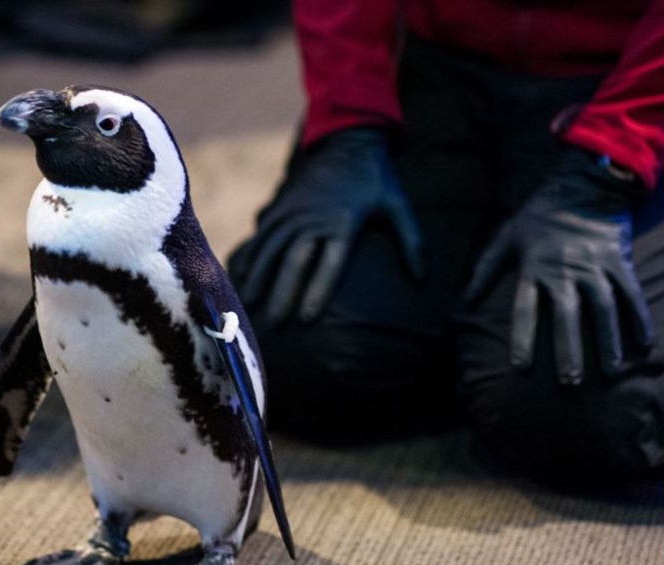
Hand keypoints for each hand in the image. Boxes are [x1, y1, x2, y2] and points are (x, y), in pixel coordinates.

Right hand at [229, 128, 423, 323]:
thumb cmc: (377, 180)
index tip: (306, 319)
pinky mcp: (282, 206)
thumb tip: (422, 280)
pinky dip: (250, 255)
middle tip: (274, 325)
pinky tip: (241, 275)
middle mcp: (314, 219)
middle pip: (293, 261)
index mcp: (344, 223)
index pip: (329, 264)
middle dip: (282, 295)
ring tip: (249, 306)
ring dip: (259, 279)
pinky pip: (262, 235)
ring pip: (271, 249)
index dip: (317, 292)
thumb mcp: (399, 206)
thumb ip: (412, 243)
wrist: (348, 140)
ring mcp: (294, 212)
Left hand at [466, 147, 653, 383]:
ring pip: (603, 308)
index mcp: (534, 267)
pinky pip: (630, 293)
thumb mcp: (506, 237)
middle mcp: (564, 270)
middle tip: (569, 381)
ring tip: (609, 371)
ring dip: (607, 340)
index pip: (525, 308)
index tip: (520, 367)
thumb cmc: (538, 216)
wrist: (582, 185)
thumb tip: (464, 300)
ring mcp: (594, 266)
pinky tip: (643, 344)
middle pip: (567, 314)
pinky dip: (638, 318)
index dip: (522, 337)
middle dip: (569, 348)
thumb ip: (486, 269)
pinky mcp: (617, 261)